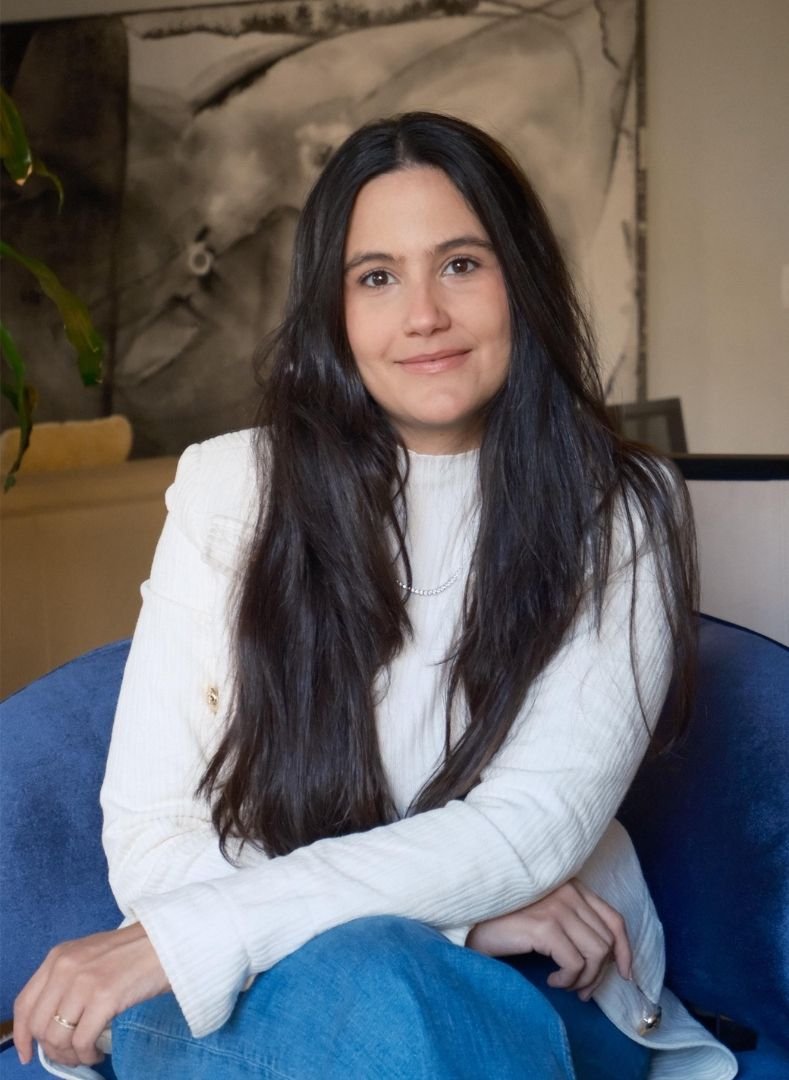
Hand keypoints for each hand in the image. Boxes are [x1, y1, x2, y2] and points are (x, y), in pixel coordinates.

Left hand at [13, 922, 168, 1067]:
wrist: (167, 941)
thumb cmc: (133, 951)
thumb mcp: (89, 957)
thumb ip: (66, 980)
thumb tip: (52, 1022)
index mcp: (58, 956)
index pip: (25, 1003)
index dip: (22, 1035)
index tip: (28, 1053)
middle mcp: (65, 967)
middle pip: (39, 1025)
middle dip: (52, 1049)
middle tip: (70, 1054)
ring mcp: (83, 981)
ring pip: (58, 1037)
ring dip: (70, 1054)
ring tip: (86, 1053)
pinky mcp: (104, 997)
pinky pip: (82, 1041)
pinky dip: (86, 1054)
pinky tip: (97, 1051)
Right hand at [467, 878, 631, 1000]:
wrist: (469, 919)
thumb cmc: (504, 921)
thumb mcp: (544, 917)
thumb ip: (572, 925)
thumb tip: (604, 960)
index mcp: (571, 886)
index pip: (614, 919)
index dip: (625, 950)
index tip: (625, 974)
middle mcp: (568, 891)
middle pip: (606, 942)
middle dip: (598, 974)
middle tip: (580, 991)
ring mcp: (556, 906)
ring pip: (596, 954)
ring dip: (583, 980)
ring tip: (564, 984)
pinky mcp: (544, 925)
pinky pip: (575, 964)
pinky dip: (568, 980)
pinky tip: (551, 980)